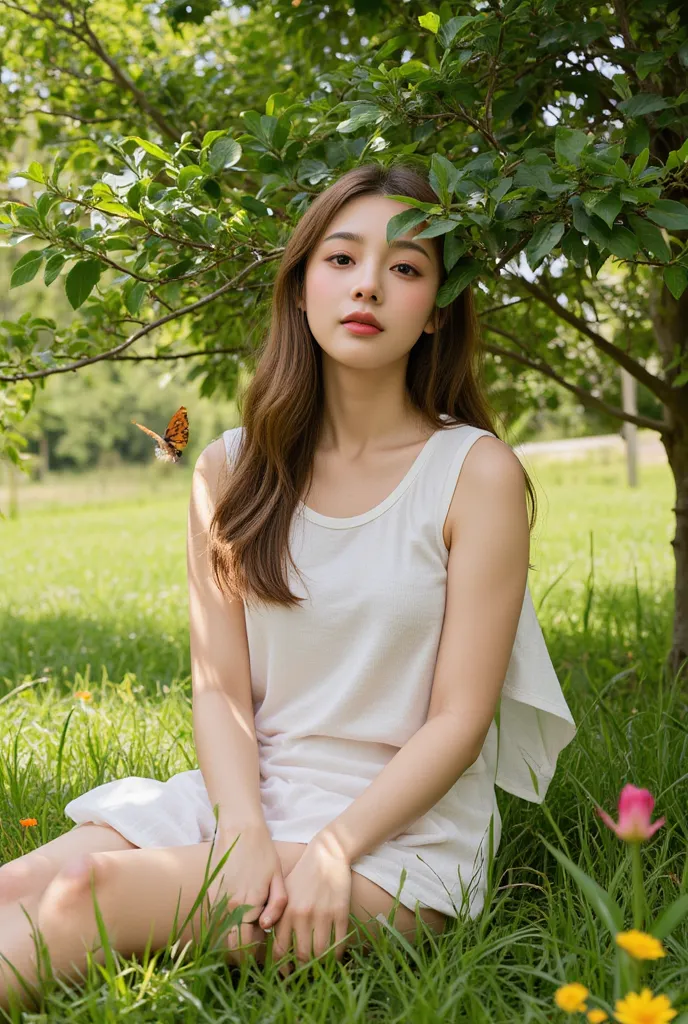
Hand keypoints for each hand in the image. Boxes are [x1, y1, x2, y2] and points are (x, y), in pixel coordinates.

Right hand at [203, 823, 287, 963]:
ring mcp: (216, 901)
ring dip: (234, 939)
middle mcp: (226, 907)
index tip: (265, 953)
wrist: (240, 831)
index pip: (243, 947)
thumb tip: (265, 927)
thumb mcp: (278, 878)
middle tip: (258, 947)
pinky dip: (227, 926)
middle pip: (230, 946)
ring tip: (251, 932)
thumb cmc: (264, 854)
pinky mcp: (211, 894)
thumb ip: (276, 906)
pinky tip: (241, 917)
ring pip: (221, 935)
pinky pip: (217, 921)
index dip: (253, 955)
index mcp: (245, 905)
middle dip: (243, 952)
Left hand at [271, 831, 352, 976]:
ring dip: (320, 966)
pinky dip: (337, 955)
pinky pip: (339, 943)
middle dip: (301, 972)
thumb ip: (276, 917)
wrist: (326, 854)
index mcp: (285, 912)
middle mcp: (302, 915)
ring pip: (320, 953)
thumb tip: (270, 943)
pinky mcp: (340, 912)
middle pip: (300, 956)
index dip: (281, 968)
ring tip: (319, 969)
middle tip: (303, 977)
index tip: (284, 974)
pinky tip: (334, 956)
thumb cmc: (302, 876)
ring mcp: (322, 914)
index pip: (278, 950)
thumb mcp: (284, 893)